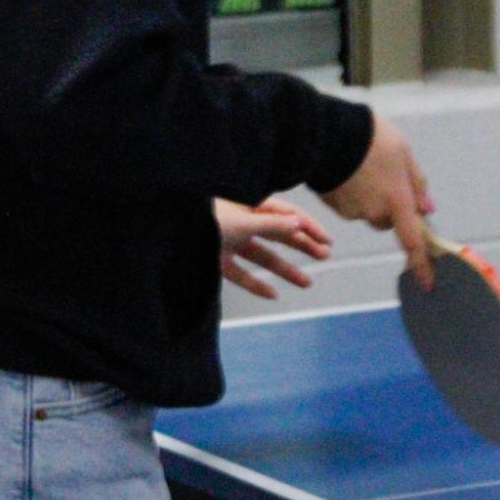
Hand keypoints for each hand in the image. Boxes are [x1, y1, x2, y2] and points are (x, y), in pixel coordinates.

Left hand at [215, 196, 332, 299]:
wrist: (172, 233)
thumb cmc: (205, 218)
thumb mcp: (243, 221)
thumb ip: (272, 224)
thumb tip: (299, 224)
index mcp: (250, 204)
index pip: (286, 214)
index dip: (308, 227)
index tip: (327, 241)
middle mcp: (242, 220)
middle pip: (278, 234)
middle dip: (302, 245)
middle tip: (325, 256)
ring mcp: (229, 240)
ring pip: (263, 256)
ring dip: (285, 270)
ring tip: (307, 282)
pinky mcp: (216, 259)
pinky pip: (240, 273)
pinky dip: (256, 284)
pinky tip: (272, 294)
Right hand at [320, 116, 434, 287]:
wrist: (327, 132)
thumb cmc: (370, 138)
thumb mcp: (404, 152)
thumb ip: (417, 183)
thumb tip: (427, 210)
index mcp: (397, 200)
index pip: (413, 240)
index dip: (421, 264)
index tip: (426, 283)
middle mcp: (375, 212)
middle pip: (387, 220)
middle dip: (389, 206)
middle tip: (385, 175)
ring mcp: (352, 210)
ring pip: (367, 211)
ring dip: (368, 197)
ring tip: (362, 167)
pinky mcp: (334, 205)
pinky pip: (348, 205)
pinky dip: (350, 193)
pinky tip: (347, 171)